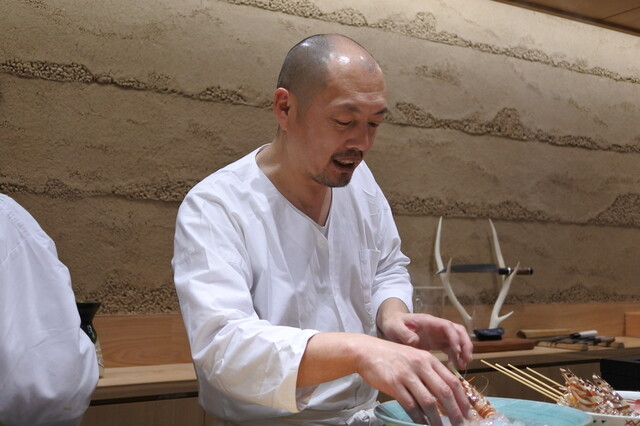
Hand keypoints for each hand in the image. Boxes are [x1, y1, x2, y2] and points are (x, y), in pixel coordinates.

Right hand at [355, 337, 469, 425]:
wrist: (367, 351)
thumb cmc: (392, 356)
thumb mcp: (415, 358)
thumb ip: (429, 372)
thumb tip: (445, 394)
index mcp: (428, 359)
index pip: (452, 381)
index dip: (462, 399)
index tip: (467, 412)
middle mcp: (420, 365)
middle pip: (444, 392)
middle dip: (454, 412)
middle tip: (459, 424)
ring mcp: (407, 375)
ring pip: (428, 401)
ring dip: (436, 419)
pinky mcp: (394, 384)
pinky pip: (410, 405)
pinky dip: (418, 417)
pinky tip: (421, 422)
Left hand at [376, 299, 472, 369]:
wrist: (391, 324)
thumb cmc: (393, 324)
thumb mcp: (395, 327)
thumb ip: (404, 333)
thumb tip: (415, 340)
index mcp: (429, 321)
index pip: (448, 326)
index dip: (455, 338)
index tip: (457, 351)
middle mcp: (437, 327)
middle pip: (458, 331)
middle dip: (465, 344)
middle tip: (466, 360)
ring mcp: (438, 334)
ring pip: (458, 340)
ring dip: (463, 351)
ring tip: (461, 366)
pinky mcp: (437, 343)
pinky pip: (451, 348)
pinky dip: (455, 357)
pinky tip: (453, 367)